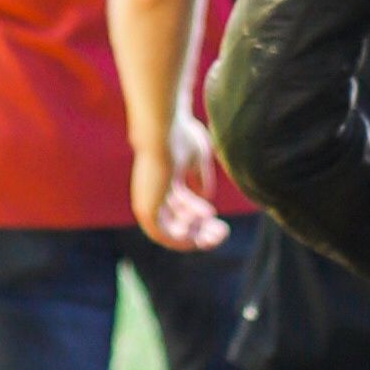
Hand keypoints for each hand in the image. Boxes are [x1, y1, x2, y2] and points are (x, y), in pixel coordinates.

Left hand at [133, 126, 227, 251]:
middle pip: (177, 219)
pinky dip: (181, 237)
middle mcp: (153, 192)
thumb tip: (204, 196)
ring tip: (217, 234)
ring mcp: (148, 201)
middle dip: (201, 229)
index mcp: (163, 178)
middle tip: (223, 233)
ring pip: (171, 229)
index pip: (181, 205)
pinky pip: (162, 234)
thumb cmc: (180, 137)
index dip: (200, 216)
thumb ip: (200, 177)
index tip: (218, 221)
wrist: (161, 133)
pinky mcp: (146, 208)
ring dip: (195, 236)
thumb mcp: (197, 157)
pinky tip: (198, 234)